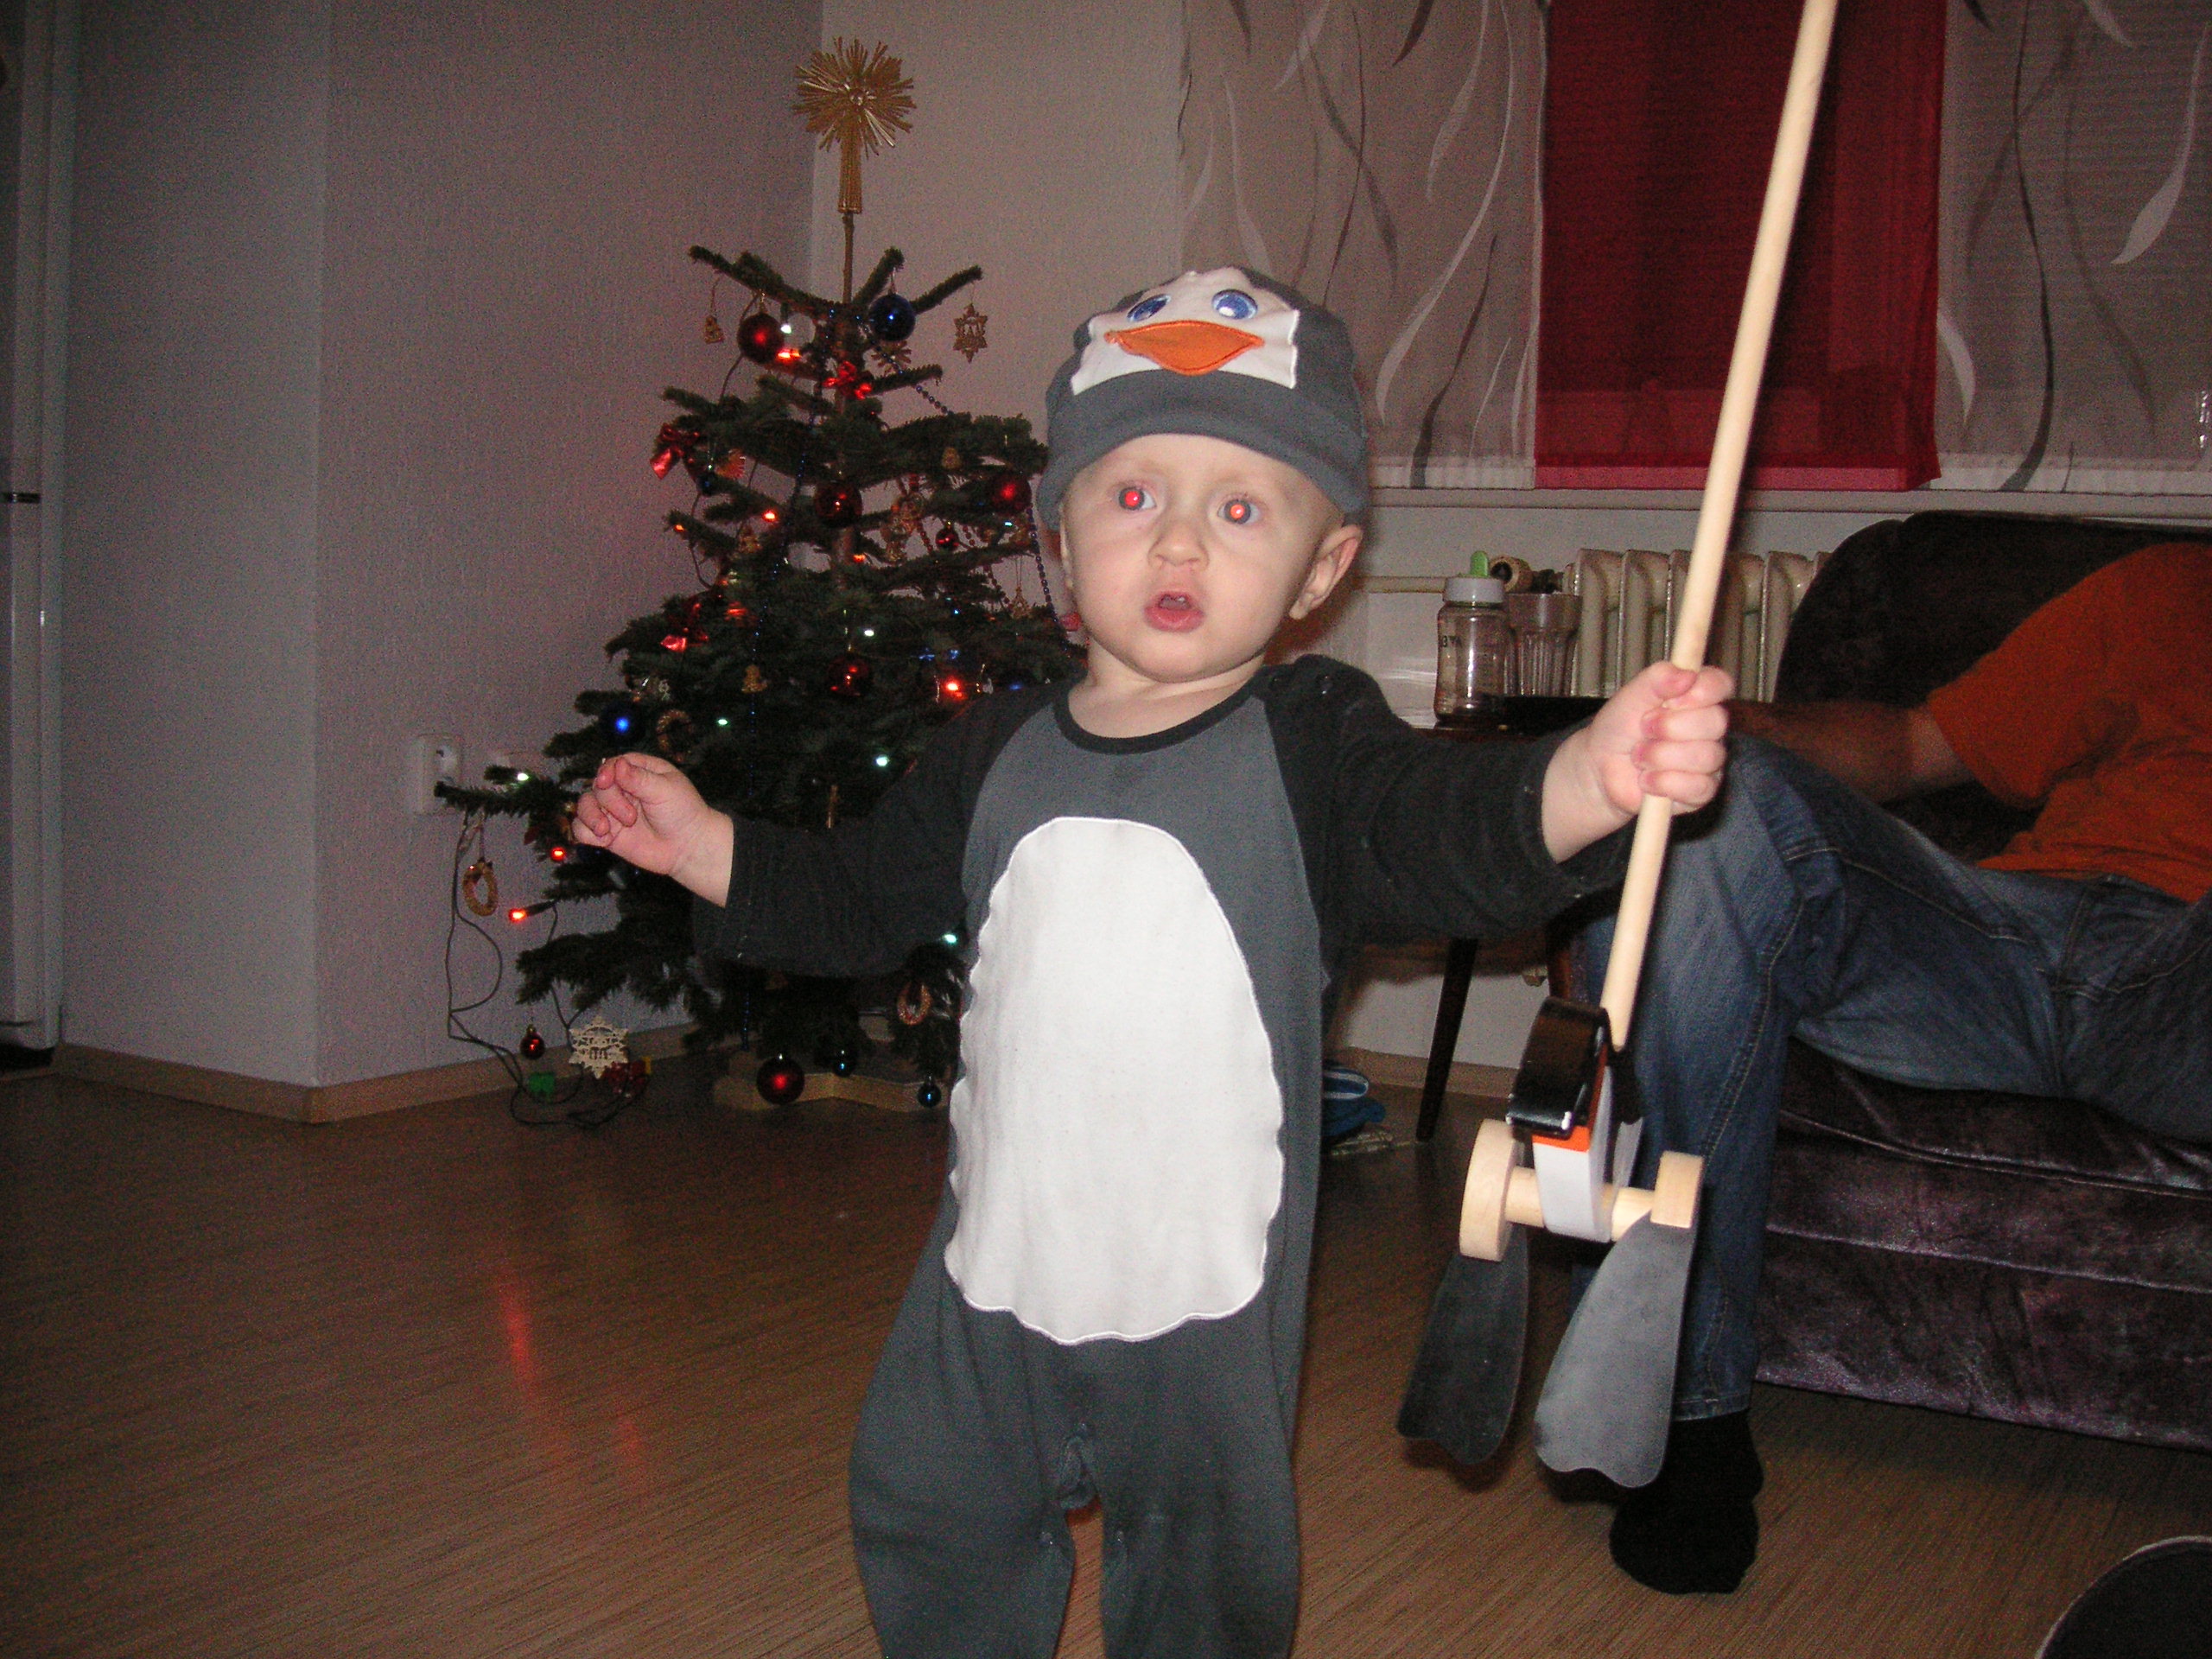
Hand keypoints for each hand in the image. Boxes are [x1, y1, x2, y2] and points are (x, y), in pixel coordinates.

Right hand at [570, 752, 733, 904]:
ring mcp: (613, 811)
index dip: (606, 772)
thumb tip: (617, 764)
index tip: (606, 782)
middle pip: (598, 786)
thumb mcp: (665, 789)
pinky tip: (604, 840)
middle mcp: (623, 789)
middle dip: (609, 801)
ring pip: (584, 805)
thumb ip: (639, 778)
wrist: (688, 848)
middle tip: (631, 817)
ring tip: (605, 830)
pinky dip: (586, 834)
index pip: (612, 764)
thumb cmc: (683, 813)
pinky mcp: (607, 833)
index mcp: (639, 771)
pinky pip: (581, 829)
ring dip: (591, 816)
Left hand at [1542, 663, 1732, 859]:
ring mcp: (1709, 760)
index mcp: (1697, 697)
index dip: (1702, 690)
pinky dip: (1664, 783)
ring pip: (1705, 756)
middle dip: (1670, 727)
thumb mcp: (1631, 697)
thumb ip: (1656, 680)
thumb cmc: (1619, 729)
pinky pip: (1698, 787)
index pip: (1720, 684)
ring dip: (1661, 756)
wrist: (1600, 768)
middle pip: (1716, 721)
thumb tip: (1686, 675)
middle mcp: (1709, 727)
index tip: (1672, 699)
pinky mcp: (1702, 790)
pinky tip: (1647, 780)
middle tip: (1644, 729)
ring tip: (1639, 756)